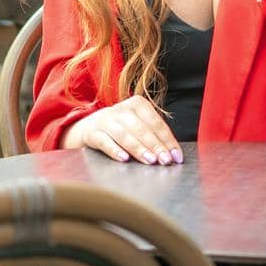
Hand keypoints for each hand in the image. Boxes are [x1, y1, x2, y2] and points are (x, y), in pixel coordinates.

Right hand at [63, 95, 182, 164]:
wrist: (89, 128)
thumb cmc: (121, 129)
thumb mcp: (138, 126)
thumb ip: (153, 136)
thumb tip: (172, 154)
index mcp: (136, 104)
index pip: (155, 122)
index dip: (167, 140)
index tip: (176, 156)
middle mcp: (120, 109)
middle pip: (140, 128)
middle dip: (155, 145)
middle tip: (165, 160)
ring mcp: (105, 120)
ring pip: (123, 134)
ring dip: (138, 148)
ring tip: (150, 160)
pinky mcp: (92, 132)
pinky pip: (104, 141)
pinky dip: (114, 149)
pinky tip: (124, 158)